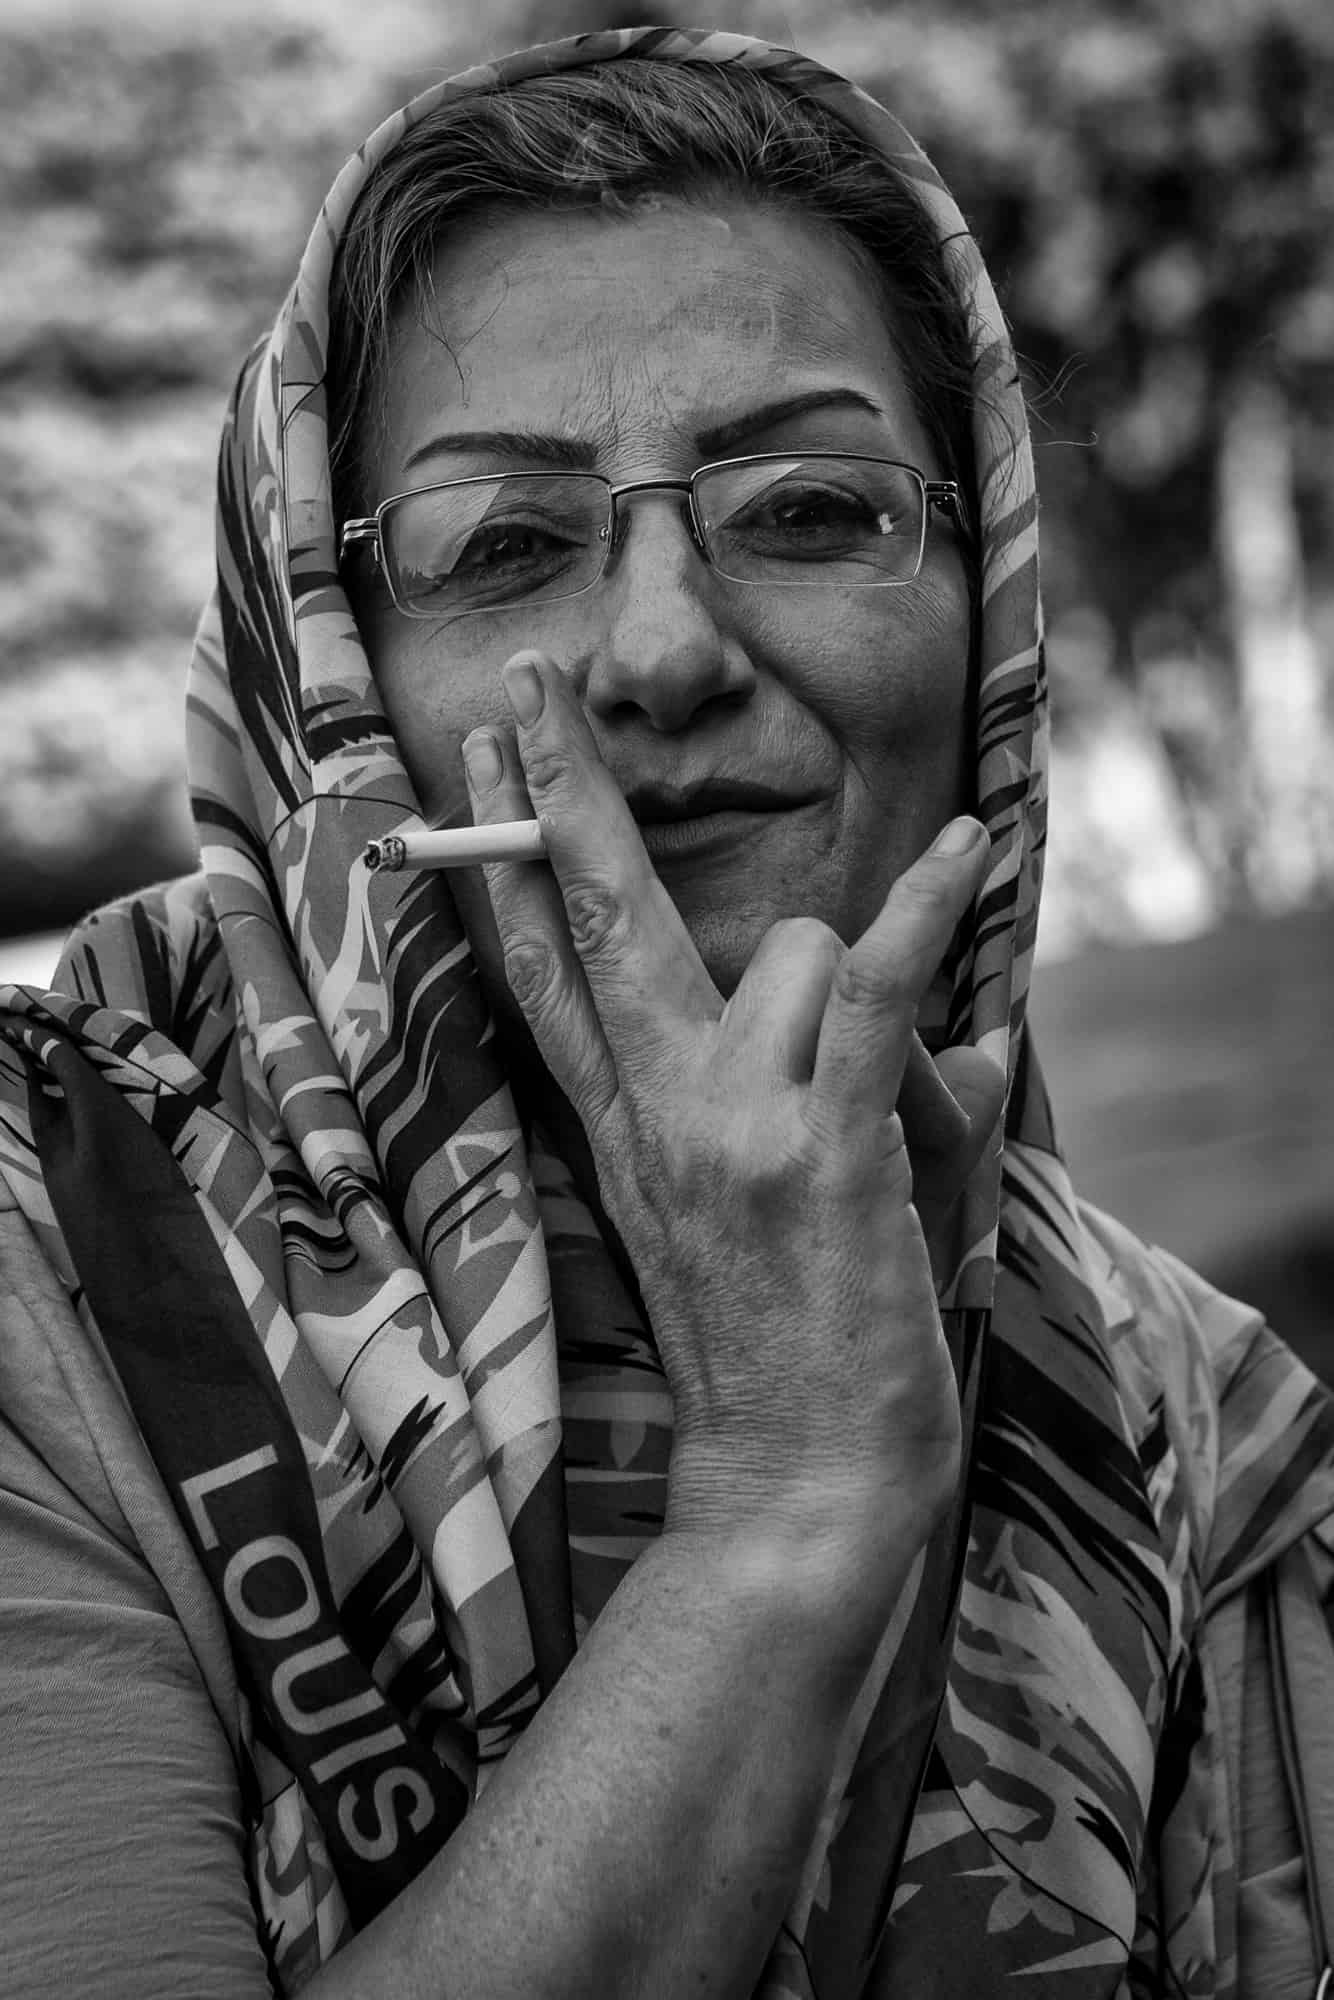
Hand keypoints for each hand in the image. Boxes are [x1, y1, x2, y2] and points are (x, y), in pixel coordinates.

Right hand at [463, 650, 1002, 1572]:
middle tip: (531, 684)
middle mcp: (653, 1114)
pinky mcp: (814, 1147)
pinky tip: (973, 848)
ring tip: (888, 1110)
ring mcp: (727, 1126)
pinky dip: (935, 914)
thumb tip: (920, 1009)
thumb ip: (782, 1098)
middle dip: (561, 789)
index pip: (543, 964)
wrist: (798, 1483)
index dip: (510, 856)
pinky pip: (878, 990)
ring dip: (867, 997)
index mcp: (620, 1128)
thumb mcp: (731, 1211)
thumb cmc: (782, 1345)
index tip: (480, 767)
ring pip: (792, 947)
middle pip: (593, 915)